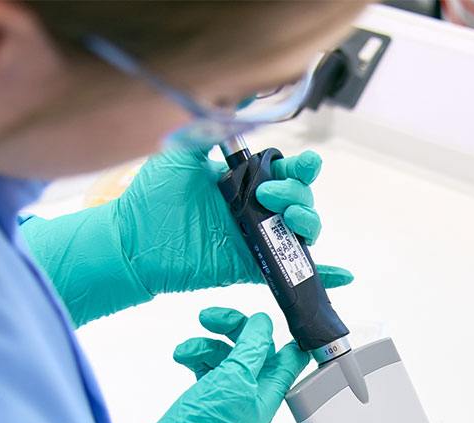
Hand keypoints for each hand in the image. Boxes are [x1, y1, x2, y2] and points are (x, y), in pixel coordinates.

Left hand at [21, 148, 351, 326]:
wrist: (132, 240)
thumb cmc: (151, 198)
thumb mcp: (181, 152)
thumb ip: (210, 127)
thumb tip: (232, 95)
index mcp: (243, 182)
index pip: (286, 172)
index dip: (300, 168)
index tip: (300, 165)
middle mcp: (255, 209)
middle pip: (301, 199)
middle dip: (298, 192)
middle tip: (270, 193)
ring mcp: (257, 240)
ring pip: (302, 232)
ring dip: (308, 221)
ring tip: (289, 218)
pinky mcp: (253, 267)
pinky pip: (293, 271)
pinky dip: (322, 275)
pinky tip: (341, 275)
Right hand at [88, 309, 308, 422]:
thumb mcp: (233, 382)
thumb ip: (251, 351)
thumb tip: (264, 324)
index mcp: (269, 392)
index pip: (289, 354)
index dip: (280, 330)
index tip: (263, 310)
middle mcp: (253, 394)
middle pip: (253, 348)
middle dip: (233, 328)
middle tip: (209, 317)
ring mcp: (229, 397)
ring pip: (226, 355)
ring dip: (207, 344)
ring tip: (185, 350)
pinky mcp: (206, 399)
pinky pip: (207, 367)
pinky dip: (195, 357)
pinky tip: (182, 358)